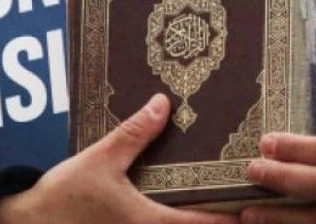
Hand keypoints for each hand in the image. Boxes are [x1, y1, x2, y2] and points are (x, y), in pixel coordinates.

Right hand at [0, 94, 238, 223]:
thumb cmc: (62, 197)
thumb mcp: (101, 160)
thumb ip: (134, 134)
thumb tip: (163, 104)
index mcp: (149, 223)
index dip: (231, 218)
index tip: (253, 210)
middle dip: (217, 221)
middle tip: (241, 206)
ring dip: (194, 221)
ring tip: (213, 205)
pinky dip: (171, 220)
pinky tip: (172, 207)